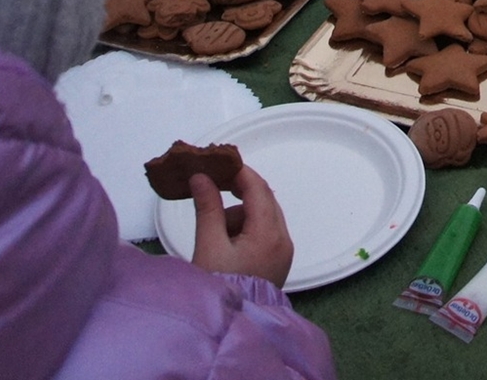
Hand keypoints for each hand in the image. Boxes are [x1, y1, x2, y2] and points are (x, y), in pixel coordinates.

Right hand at [188, 166, 294, 286]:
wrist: (231, 323)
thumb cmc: (218, 286)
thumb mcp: (208, 245)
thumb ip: (207, 208)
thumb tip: (202, 177)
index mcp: (269, 233)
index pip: (259, 189)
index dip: (240, 173)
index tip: (220, 163)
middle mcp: (283, 239)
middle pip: (264, 200)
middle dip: (238, 194)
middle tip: (213, 189)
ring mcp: (284, 251)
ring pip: (263, 216)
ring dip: (240, 215)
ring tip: (216, 237)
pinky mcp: (278, 261)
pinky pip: (265, 232)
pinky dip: (246, 229)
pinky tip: (226, 246)